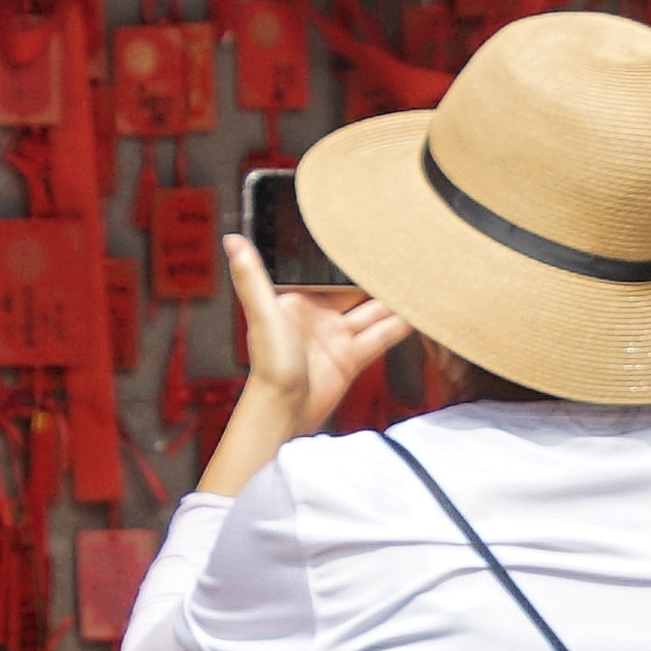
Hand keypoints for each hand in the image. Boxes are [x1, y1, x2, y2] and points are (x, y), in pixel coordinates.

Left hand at [222, 236, 410, 436]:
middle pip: (354, 292)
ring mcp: (336, 339)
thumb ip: (252, 276)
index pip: (328, 275)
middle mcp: (319, 317)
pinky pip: (379, 338)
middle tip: (402, 257)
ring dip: (393, 301)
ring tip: (417, 281)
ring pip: (372, 313)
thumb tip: (233, 239)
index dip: (347, 260)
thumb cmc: (269, 365)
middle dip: (375, 278)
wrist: (284, 410)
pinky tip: (416, 314)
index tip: (368, 240)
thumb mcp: (264, 313)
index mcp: (298, 302)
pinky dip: (398, 327)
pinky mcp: (351, 359)